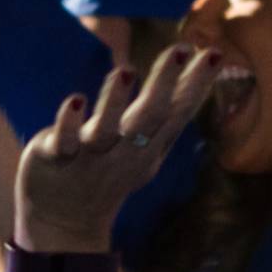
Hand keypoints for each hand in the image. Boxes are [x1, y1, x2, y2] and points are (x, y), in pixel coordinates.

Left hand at [15, 44, 219, 251]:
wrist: (64, 222)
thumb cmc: (110, 172)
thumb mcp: (148, 145)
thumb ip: (172, 109)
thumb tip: (208, 63)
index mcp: (149, 145)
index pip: (177, 112)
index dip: (195, 84)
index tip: (214, 53)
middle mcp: (124, 150)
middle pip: (148, 117)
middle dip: (164, 83)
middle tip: (178, 50)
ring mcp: (90, 155)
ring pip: (106, 127)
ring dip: (115, 100)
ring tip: (126, 71)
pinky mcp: (57, 157)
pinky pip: (63, 140)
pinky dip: (68, 122)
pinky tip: (76, 99)